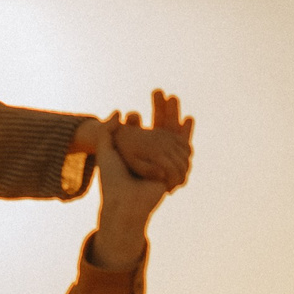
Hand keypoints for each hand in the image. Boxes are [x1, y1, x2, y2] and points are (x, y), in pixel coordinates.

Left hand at [90, 92, 189, 270]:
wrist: (124, 201)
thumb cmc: (111, 179)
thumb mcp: (105, 150)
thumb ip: (107, 130)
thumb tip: (120, 110)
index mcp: (137, 151)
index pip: (148, 125)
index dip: (154, 110)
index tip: (156, 92)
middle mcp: (152, 156)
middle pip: (161, 127)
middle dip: (163, 109)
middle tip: (164, 92)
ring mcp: (163, 162)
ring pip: (172, 135)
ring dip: (174, 116)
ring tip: (174, 98)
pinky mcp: (173, 168)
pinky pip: (182, 149)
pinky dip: (186, 133)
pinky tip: (188, 119)